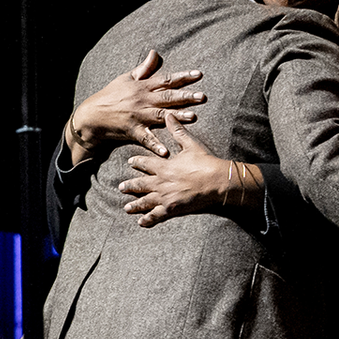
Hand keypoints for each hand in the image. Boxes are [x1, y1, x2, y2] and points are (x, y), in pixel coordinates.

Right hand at [67, 50, 204, 162]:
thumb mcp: (126, 78)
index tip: (199, 74)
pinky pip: (146, 139)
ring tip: (193, 117)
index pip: (166, 80)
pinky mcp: (133, 131)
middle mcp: (143, 100)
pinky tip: (166, 152)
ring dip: (177, 117)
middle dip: (186, 97)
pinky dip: (156, 145)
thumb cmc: (110, 95)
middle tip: (202, 96)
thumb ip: (144, 68)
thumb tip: (155, 52)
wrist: (91, 115)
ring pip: (161, 116)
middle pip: (167, 97)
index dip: (183, 77)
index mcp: (143, 87)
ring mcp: (139, 116)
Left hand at [120, 115, 262, 226]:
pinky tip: (141, 222)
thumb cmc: (205, 163)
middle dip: (130, 186)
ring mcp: (165, 197)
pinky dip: (148, 220)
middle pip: (140, 185)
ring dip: (135, 205)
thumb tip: (169, 115)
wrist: (217, 182)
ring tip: (127, 207)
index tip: (130, 162)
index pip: (145, 164)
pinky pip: (156, 216)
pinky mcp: (172, 209)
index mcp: (164, 166)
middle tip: (121, 187)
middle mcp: (161, 182)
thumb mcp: (191, 144)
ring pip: (145, 202)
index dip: (137, 162)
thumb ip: (177, 131)